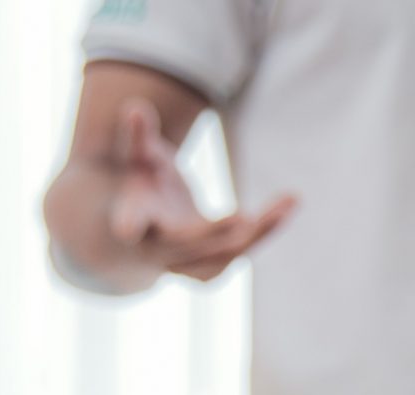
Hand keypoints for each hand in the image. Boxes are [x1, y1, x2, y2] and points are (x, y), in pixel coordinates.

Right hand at [107, 97, 294, 281]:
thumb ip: (137, 136)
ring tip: (288, 203)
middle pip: (185, 244)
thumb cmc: (143, 183)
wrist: (148, 231)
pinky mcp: (208, 268)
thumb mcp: (138, 158)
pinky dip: (263, 233)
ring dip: (256, 233)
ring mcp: (183, 264)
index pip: (128, 224)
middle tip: (247, 219)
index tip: (127, 228)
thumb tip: (135, 106)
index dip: (129, 225)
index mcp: (133, 218)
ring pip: (221, 255)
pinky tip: (285, 209)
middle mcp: (156, 249)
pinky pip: (238, 253)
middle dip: (214, 233)